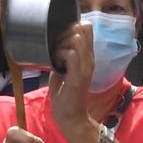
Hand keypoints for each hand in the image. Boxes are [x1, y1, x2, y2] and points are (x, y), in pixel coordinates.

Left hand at [47, 17, 94, 141]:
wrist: (70, 116)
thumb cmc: (65, 94)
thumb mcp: (63, 69)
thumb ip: (61, 54)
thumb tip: (53, 42)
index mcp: (86, 55)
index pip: (86, 27)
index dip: (71, 26)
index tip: (60, 39)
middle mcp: (89, 58)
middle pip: (81, 29)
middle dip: (63, 34)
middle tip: (55, 50)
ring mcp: (86, 66)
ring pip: (76, 39)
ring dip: (61, 45)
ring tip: (56, 59)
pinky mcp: (79, 75)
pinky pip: (71, 54)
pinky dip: (61, 56)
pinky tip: (57, 66)